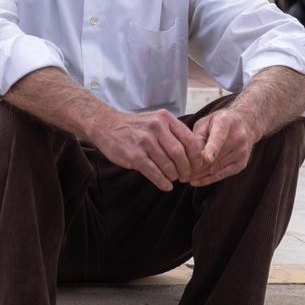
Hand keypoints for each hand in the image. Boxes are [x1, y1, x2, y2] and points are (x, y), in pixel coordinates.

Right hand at [89, 107, 205, 190]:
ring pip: (168, 165)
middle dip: (186, 169)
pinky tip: (166, 186)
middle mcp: (156, 127)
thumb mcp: (156, 121)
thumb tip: (195, 153)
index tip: (197, 166)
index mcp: (165, 118)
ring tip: (174, 179)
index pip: (189, 139)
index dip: (196, 156)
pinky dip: (162, 182)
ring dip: (174, 176)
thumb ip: (174, 133)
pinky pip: (154, 172)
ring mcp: (144, 141)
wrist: (106, 125)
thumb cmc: (136, 127)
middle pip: (180, 153)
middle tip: (186, 176)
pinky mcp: (134, 155)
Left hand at [186, 105, 260, 187]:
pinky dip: (208, 179)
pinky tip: (196, 181)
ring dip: (199, 174)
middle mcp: (237, 137)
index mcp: (226, 122)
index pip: (219, 136)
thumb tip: (189, 156)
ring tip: (184, 177)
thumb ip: (197, 137)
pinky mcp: (242, 163)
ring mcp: (242, 151)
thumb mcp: (205, 122)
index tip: (206, 158)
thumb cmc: (218, 122)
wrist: (244, 124)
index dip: (213, 148)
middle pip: (215, 156)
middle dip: (196, 166)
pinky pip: (223, 174)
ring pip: (216, 167)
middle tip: (179, 173)